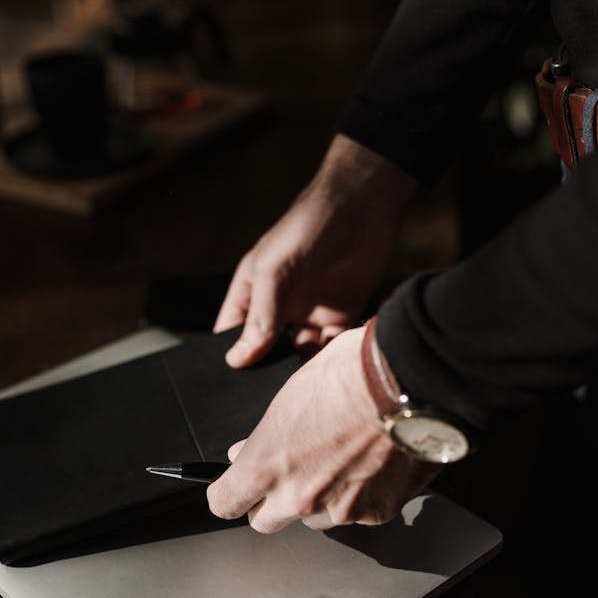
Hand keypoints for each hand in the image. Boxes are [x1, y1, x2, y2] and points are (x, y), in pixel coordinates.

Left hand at [206, 326, 438, 532]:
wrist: (408, 381)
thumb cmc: (349, 374)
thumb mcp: (289, 396)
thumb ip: (266, 435)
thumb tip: (248, 450)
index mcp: (266, 465)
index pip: (224, 502)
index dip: (228, 493)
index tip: (233, 487)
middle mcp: (298, 497)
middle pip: (265, 521)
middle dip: (271, 501)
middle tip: (288, 473)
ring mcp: (339, 509)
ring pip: (315, 519)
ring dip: (319, 499)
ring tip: (341, 459)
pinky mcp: (377, 512)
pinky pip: (358, 513)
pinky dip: (361, 495)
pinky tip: (372, 463)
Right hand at [214, 134, 416, 367]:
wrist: (365, 204)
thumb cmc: (309, 225)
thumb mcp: (275, 268)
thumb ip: (260, 315)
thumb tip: (238, 358)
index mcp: (253, 290)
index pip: (233, 332)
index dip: (232, 356)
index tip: (232, 386)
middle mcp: (280, 303)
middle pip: (267, 349)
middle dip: (268, 369)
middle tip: (273, 393)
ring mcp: (311, 310)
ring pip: (301, 353)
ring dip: (303, 368)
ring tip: (304, 382)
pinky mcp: (343, 313)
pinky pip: (333, 346)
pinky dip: (332, 357)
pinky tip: (333, 363)